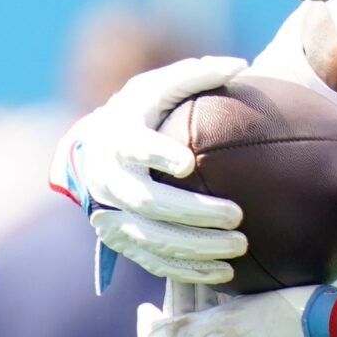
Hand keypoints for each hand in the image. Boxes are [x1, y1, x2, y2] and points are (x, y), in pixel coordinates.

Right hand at [51, 56, 249, 287]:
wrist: (96, 149)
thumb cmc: (139, 113)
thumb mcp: (158, 87)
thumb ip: (196, 75)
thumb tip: (240, 64)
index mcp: (119, 138)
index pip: (134, 147)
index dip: (157, 154)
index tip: (186, 162)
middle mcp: (110, 179)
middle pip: (148, 201)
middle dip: (192, 212)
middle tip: (236, 215)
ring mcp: (114, 214)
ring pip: (152, 238)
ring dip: (195, 246)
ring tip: (239, 246)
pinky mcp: (122, 239)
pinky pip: (154, 261)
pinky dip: (188, 270)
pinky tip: (224, 272)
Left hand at [137, 281, 336, 336]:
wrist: (336, 325)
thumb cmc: (284, 323)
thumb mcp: (229, 322)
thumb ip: (187, 334)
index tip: (147, 311)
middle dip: (175, 318)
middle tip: (174, 282)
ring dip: (196, 312)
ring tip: (193, 276)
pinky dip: (217, 316)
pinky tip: (216, 287)